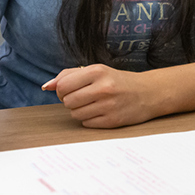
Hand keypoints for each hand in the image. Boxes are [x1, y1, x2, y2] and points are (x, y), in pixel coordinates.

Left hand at [42, 65, 159, 127]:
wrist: (148, 93)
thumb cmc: (117, 81)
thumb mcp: (95, 71)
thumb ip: (68, 75)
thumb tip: (47, 86)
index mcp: (97, 71)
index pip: (63, 86)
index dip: (62, 91)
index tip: (71, 90)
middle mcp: (103, 87)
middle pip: (67, 102)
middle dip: (71, 101)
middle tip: (84, 97)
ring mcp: (109, 105)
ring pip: (75, 114)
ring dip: (80, 111)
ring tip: (93, 104)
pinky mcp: (113, 121)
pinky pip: (86, 124)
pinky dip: (89, 119)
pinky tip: (100, 112)